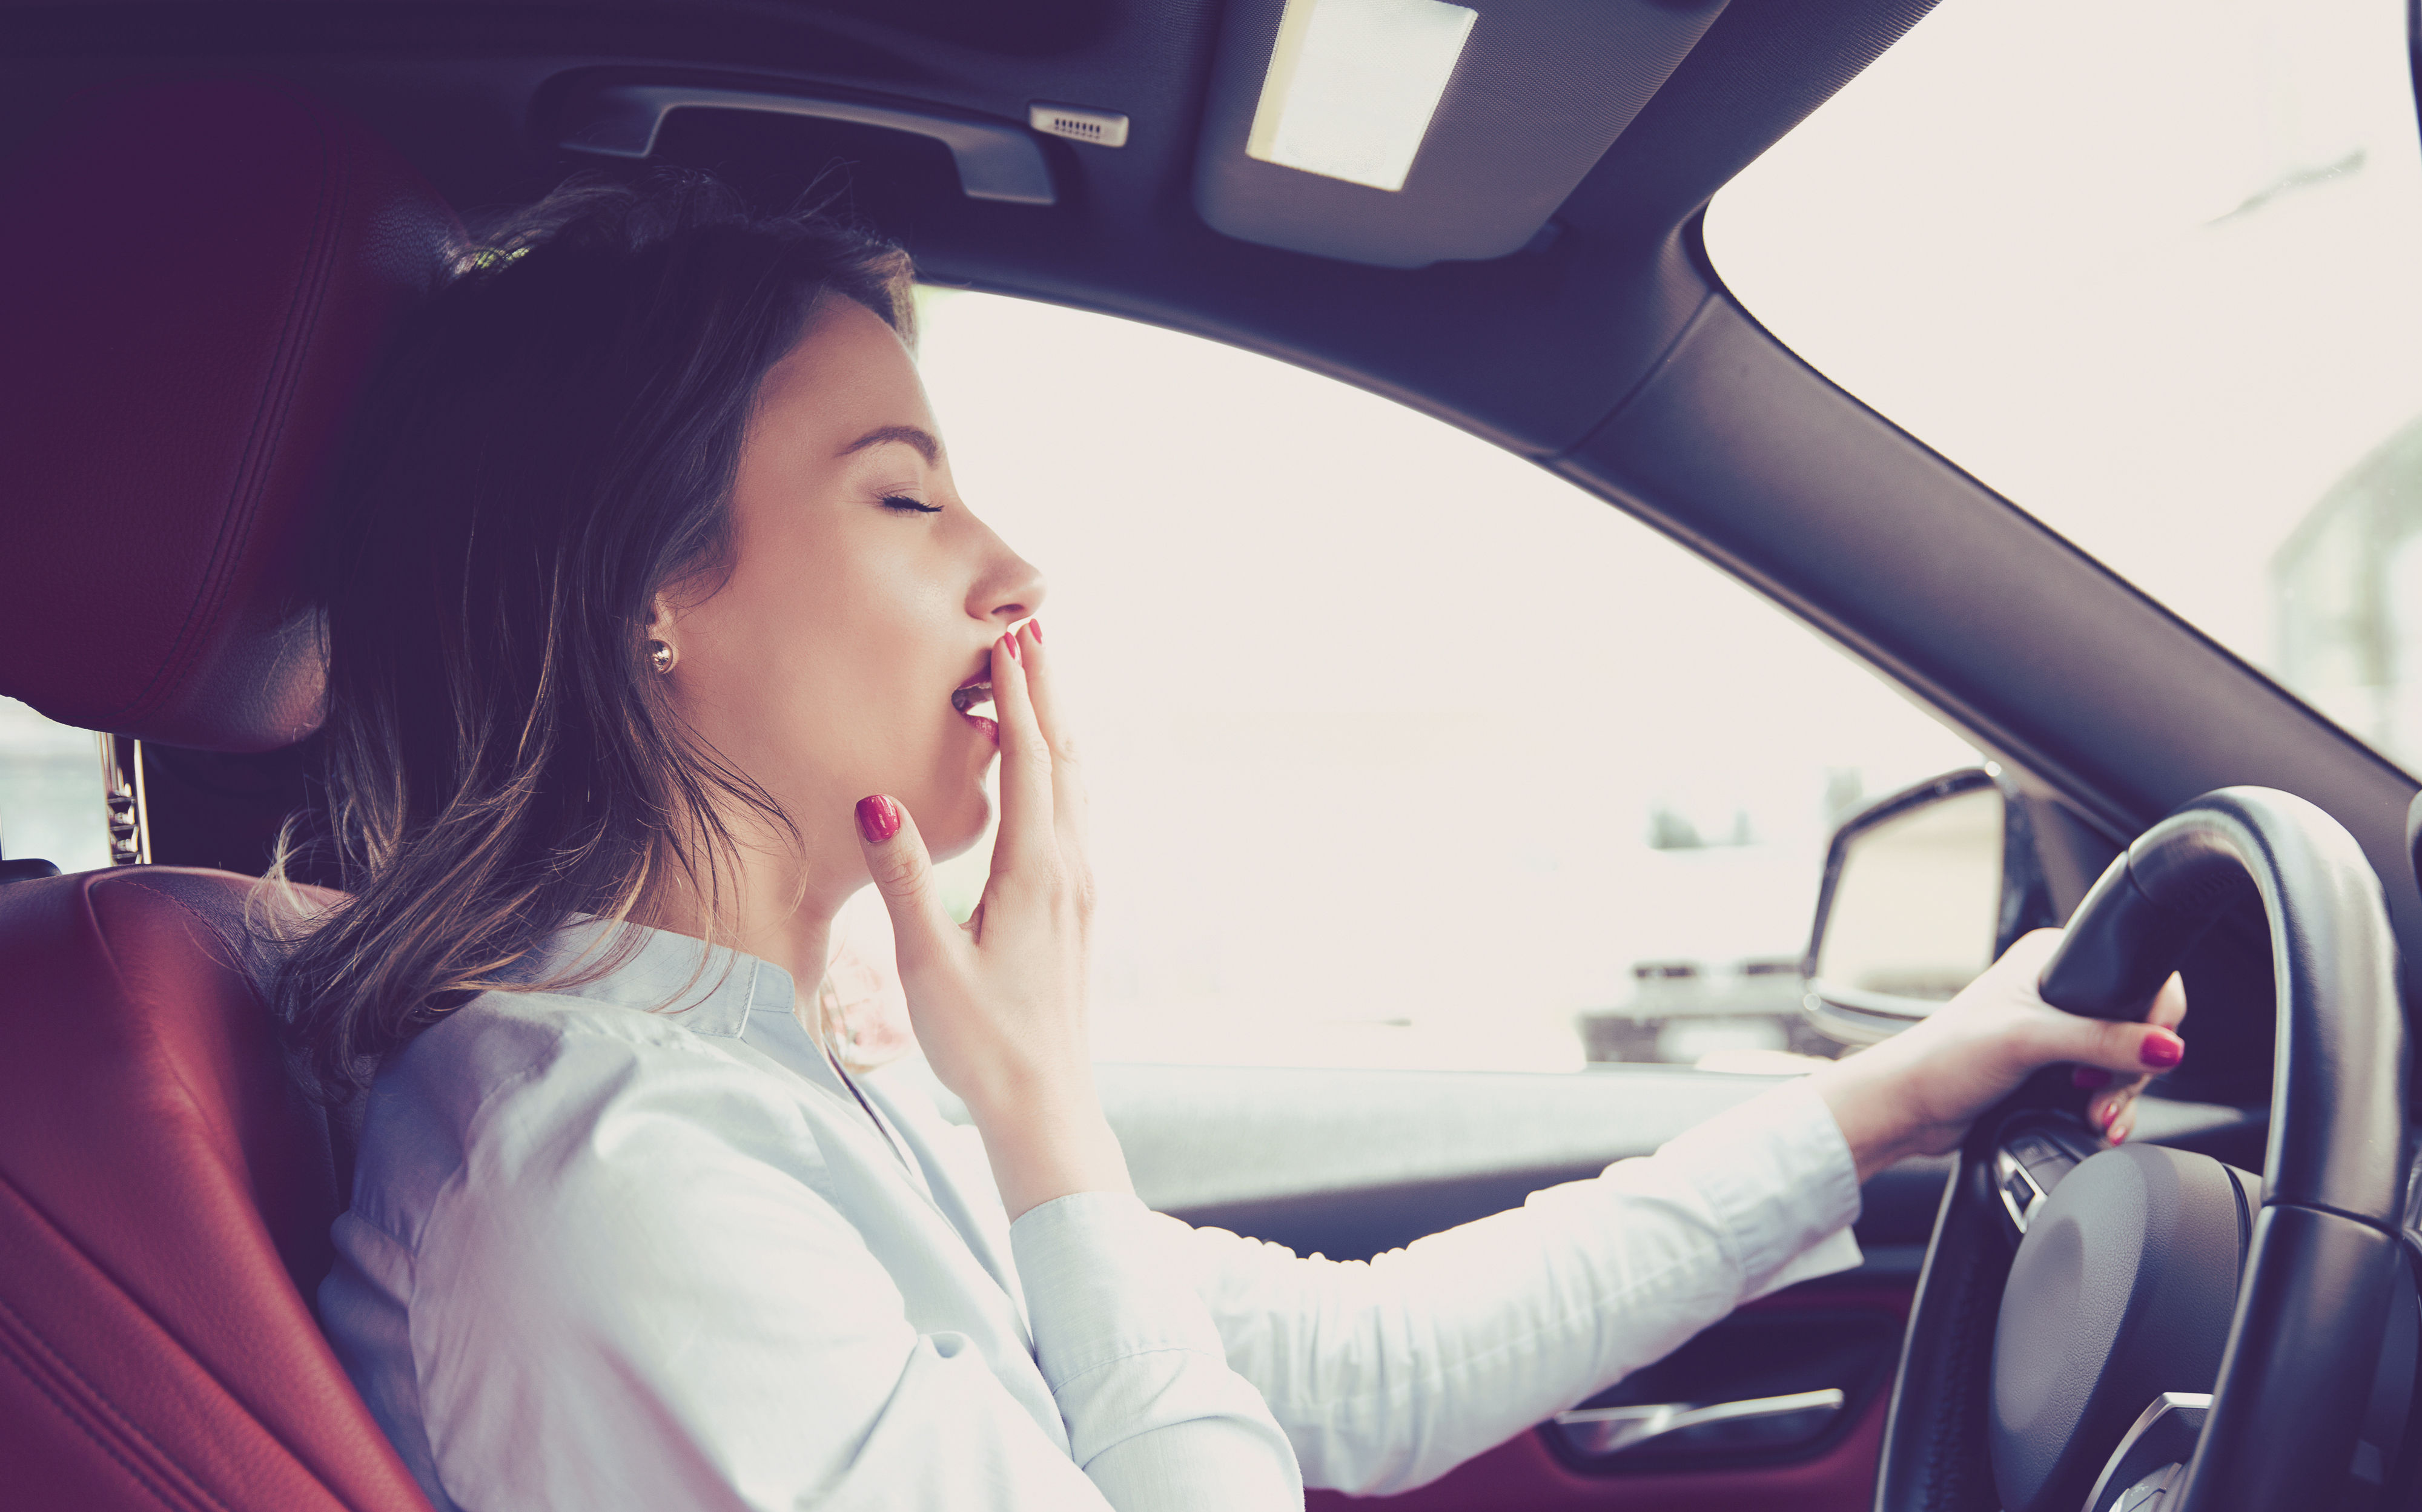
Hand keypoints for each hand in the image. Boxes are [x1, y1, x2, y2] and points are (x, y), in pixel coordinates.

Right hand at [853, 619, 1126, 1218]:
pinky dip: (1062, 771)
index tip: (1010, 637)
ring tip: (1042, 681)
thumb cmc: (980, 1041)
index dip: (1019, 696)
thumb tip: (875, 797)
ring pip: (1076, 786)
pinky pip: (1076, 816)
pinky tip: (1050, 772)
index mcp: (1036, 872)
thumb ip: (904, 877)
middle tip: (1032, 631)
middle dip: (1046, 693)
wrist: (1044, 1106)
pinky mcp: (1076, 911)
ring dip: (1058, 728)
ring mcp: (1080, 891)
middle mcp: (1070, 870)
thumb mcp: (926, 962)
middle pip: (1064, 759)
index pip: (1031, 760)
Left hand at [1808, 928, 2187, 1181]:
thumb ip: (2100, 1040)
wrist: (1908, 1107)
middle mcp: (2059, 992)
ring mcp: (2059, 1034)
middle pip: (2137, 1029)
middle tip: (2102, 1094)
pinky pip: (2104, 1089)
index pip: (2136, 976)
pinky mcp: (2055, 1071)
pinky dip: (2108, 1110)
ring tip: (2098, 1116)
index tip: (2147, 1051)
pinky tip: (2099, 1124)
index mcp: (2052, 958)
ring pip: (2124, 1064)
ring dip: (2119, 1097)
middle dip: (2130, 1070)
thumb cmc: (1945, 1057)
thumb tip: (2165, 1047)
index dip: (2152, 1018)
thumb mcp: (2028, 1040)